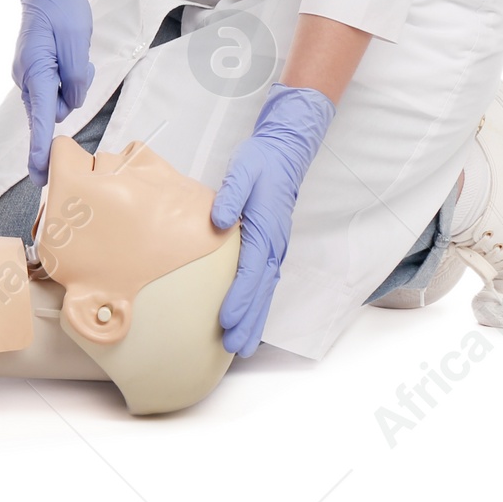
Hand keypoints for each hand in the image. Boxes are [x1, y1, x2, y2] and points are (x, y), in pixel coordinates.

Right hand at [11, 0, 93, 185]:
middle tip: (79, 74)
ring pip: (57, 99)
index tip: (40, 175)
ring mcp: (29, 75)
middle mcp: (27, 78)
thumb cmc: (61, 9)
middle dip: (67, 104)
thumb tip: (69, 104)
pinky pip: (57, 87)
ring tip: (76, 53)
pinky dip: (68, 78)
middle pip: (50, 112)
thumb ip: (75, 80)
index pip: (41, 119)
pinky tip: (72, 56)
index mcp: (35, 71)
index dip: (41, 149)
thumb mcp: (77, 44)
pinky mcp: (35, 71)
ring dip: (72, 85)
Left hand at [211, 82, 336, 356]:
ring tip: (242, 345)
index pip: (251, 272)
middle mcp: (274, 244)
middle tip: (234, 347)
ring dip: (256, 318)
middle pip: (261, 290)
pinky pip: (267, 282)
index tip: (225, 321)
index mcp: (264, 229)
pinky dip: (260, 304)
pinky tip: (251, 318)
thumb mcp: (241, 171)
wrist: (284, 154)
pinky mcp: (273, 247)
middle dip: (249, 320)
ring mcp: (276, 248)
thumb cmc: (259, 163)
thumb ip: (229, 195)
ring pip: (267, 290)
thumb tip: (218, 222)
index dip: (239, 299)